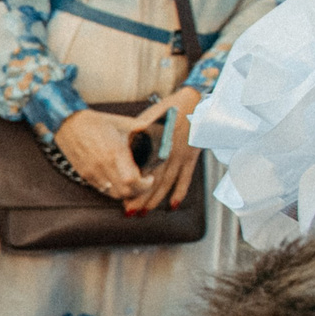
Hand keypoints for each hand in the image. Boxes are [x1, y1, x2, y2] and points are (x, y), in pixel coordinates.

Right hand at [52, 107, 156, 207]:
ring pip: (113, 194)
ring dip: (124, 192)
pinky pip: (102, 189)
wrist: (68, 122)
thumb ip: (141, 127)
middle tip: (143, 182)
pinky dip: (112, 188)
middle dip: (137, 191)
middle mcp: (103, 165)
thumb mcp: (122, 122)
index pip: (132, 181)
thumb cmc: (96, 121)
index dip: (144, 185)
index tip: (149, 178)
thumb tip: (159, 128)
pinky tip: (116, 179)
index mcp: (115, 152)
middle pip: (124, 192)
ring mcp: (92, 172)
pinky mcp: (84, 174)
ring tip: (130, 182)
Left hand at [125, 90, 202, 213]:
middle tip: (130, 211)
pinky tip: (172, 206)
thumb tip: (121, 154)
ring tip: (144, 213)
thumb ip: (134, 139)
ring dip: (155, 200)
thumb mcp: (145, 122)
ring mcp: (180, 157)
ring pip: (166, 183)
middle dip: (140, 198)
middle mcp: (166, 153)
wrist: (195, 102)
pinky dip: (179, 193)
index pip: (139, 170)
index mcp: (153, 144)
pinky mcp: (191, 158)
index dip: (130, 185)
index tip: (120, 197)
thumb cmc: (167, 111)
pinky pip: (185, 179)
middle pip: (151, 181)